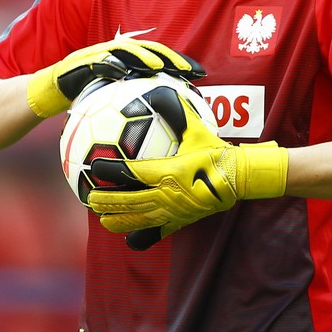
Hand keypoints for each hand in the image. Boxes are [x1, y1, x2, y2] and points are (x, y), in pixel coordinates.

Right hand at [25, 38, 204, 117]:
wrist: (45, 96)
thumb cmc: (79, 103)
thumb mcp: (109, 107)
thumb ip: (131, 109)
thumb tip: (162, 132)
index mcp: (125, 63)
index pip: (158, 58)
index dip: (180, 62)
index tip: (200, 74)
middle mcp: (113, 54)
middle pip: (147, 49)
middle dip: (170, 57)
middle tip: (190, 70)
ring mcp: (96, 56)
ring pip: (124, 50)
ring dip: (142, 57)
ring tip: (159, 67)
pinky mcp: (78, 62)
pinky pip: (96, 62)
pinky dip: (109, 65)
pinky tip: (122, 72)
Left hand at [87, 90, 287, 250]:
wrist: (241, 177)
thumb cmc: (217, 153)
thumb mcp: (197, 129)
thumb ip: (176, 111)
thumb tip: (159, 91)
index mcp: (169, 172)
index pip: (133, 173)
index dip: (112, 171)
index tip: (94, 168)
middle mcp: (169, 195)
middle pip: (131, 201)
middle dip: (109, 201)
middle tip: (90, 198)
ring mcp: (175, 212)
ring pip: (142, 219)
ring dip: (121, 220)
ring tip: (103, 221)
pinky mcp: (183, 221)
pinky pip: (160, 231)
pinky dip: (145, 236)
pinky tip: (132, 240)